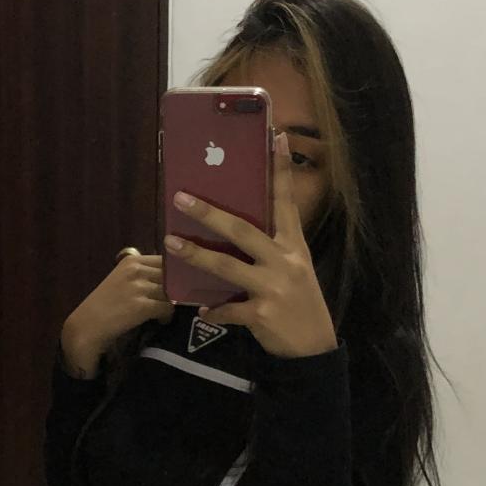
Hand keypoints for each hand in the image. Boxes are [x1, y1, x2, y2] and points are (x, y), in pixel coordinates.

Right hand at [62, 253, 174, 375]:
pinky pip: (167, 307)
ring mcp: (138, 287)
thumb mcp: (121, 279)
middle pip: (171, 275)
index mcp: (132, 261)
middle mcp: (136, 270)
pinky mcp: (141, 306)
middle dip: (177, 288)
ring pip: (171, 292)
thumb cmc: (104, 304)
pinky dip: (167, 316)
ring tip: (165, 312)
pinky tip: (160, 320)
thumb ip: (142, 273)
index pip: (165, 260)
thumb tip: (170, 275)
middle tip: (175, 300)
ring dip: (172, 303)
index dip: (175, 273)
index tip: (178, 284)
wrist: (87, 326)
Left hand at [163, 133, 337, 359]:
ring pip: (228, 265)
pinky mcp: (262, 314)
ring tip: (171, 243)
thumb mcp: (293, 268)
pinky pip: (229, 308)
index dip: (281, 170)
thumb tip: (233, 227)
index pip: (285, 201)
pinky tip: (202, 308)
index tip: (277, 137)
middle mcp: (285, 261)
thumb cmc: (299, 302)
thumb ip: (269, 248)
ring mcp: (273, 287)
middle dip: (210, 213)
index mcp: (293, 245)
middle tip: (181, 198)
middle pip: (243, 229)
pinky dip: (214, 309)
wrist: (314, 348)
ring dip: (197, 254)